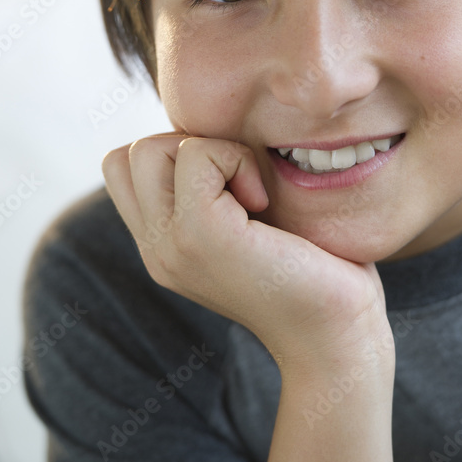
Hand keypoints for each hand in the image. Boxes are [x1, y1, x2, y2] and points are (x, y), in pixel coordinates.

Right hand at [102, 133, 394, 373]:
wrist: (338, 333)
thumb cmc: (312, 268)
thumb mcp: (244, 221)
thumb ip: (213, 187)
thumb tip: (210, 127)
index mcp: (161, 246)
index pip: (123, 168)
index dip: (171, 153)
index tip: (227, 180)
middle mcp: (154, 250)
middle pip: (128, 155)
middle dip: (186, 147)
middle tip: (239, 184)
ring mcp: (170, 246)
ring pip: (148, 148)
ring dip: (209, 149)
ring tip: (250, 191)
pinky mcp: (201, 236)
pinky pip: (196, 154)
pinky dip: (235, 158)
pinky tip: (264, 200)